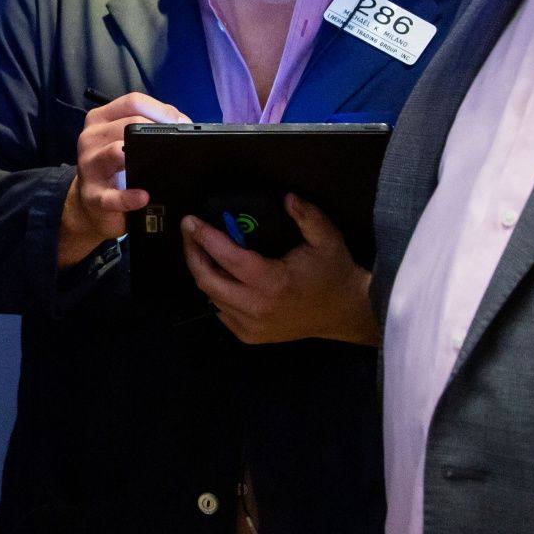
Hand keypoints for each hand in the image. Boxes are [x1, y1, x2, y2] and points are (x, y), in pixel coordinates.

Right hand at [58, 92, 188, 267]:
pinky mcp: (92, 195)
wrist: (90, 203)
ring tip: (161, 164)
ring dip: (140, 157)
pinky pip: (111, 195)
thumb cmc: (114, 167)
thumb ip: (149, 125)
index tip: (180, 123)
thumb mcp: (124, 140)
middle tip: (181, 145)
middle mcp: (91, 137)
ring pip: (115, 152)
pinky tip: (143, 196)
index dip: (161, 109)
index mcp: (100, 119)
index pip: (132, 102)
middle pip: (127, 124)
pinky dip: (129, 197)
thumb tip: (182, 121)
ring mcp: (89, 166)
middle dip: (159, 132)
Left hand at [181, 194, 378, 344]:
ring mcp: (251, 325)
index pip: (228, 258)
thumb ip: (308, 216)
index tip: (190, 220)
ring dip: (203, 271)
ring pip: (210, 295)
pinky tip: (222, 273)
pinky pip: (219, 310)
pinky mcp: (249, 335)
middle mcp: (258, 307)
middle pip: (207, 280)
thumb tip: (287, 198)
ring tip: (203, 248)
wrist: (344, 313)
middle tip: (190, 232)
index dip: (205, 237)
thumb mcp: (328, 239)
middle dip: (193, 253)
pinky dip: (215, 290)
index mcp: (274, 283)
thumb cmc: (333, 273)